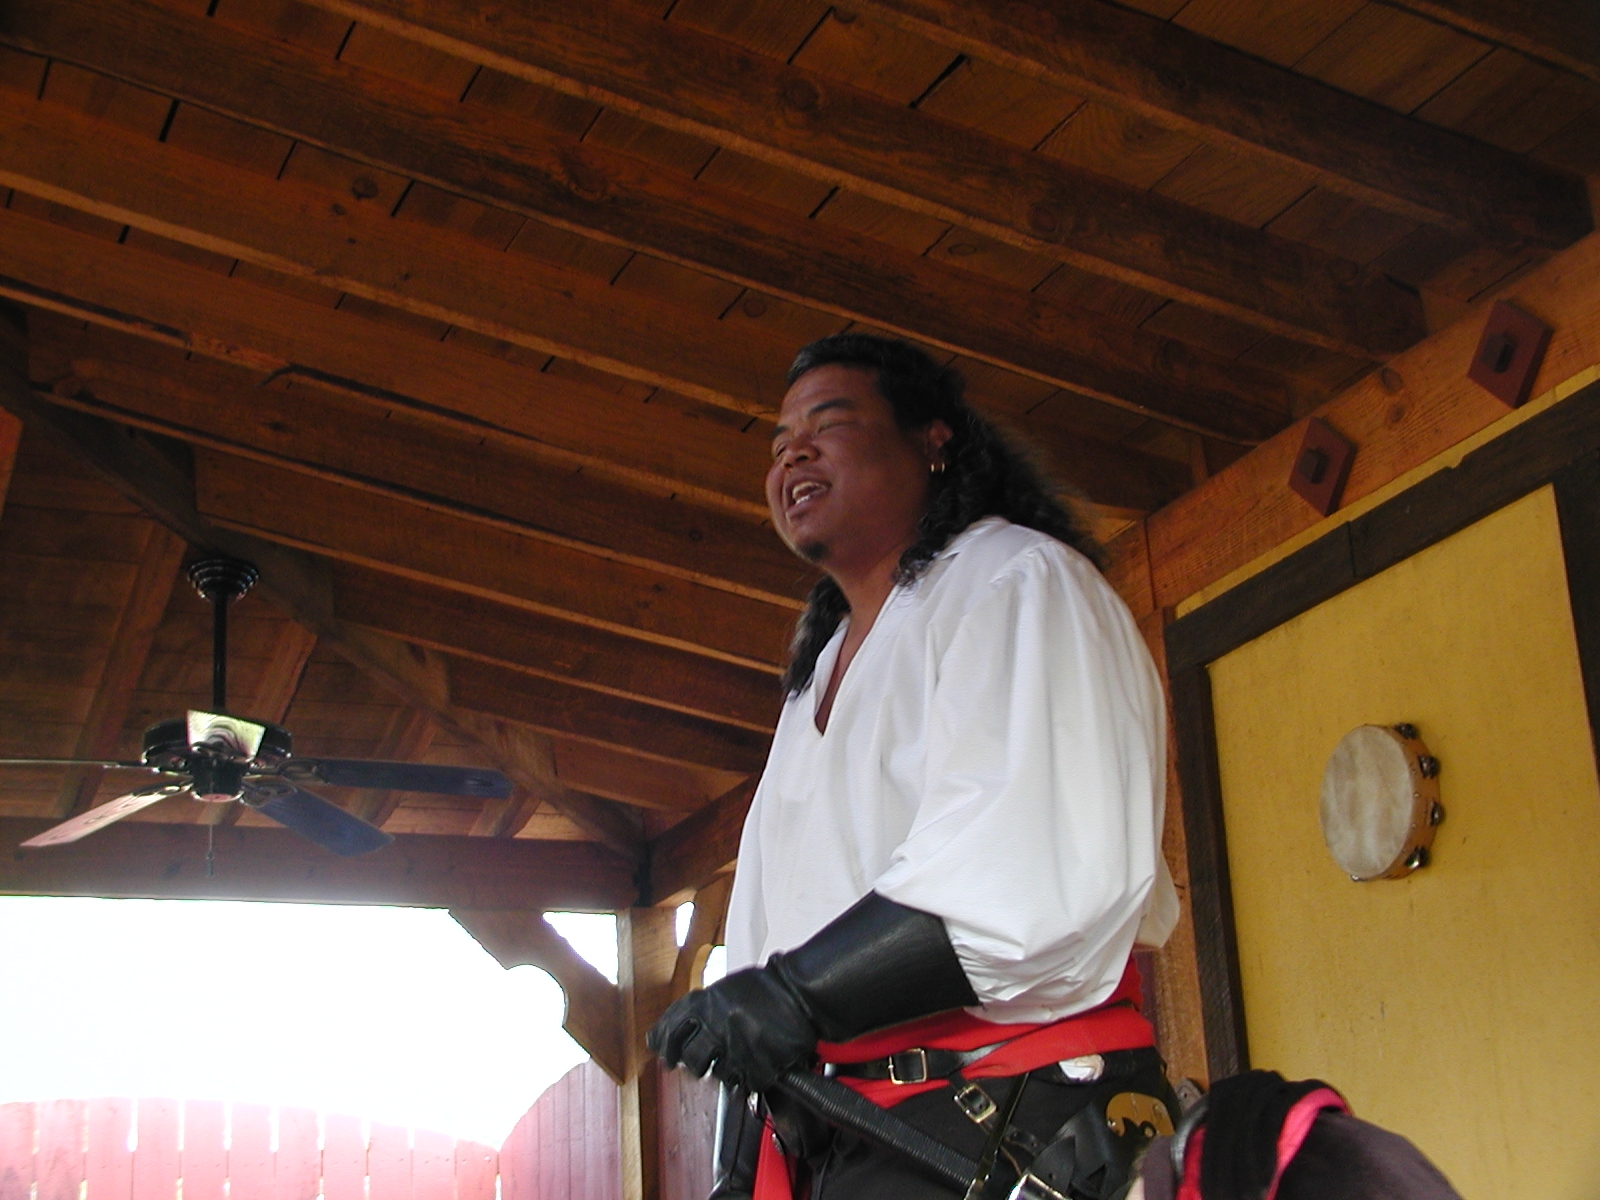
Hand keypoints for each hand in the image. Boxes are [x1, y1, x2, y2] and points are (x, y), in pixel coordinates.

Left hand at [648, 964, 817, 1091]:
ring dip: (723, 1069)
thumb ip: (702, 1008)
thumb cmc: (767, 989)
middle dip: (694, 1063)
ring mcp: (737, 1050)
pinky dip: (746, 1076)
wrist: (801, 994)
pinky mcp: (757, 1068)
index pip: (672, 1031)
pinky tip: (752, 1063)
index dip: (665, 1045)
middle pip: (691, 1059)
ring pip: (717, 1074)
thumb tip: (681, 1025)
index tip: (664, 1053)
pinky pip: (743, 1083)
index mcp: (706, 1005)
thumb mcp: (725, 989)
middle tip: (700, 1062)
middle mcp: (718, 1028)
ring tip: (735, 1057)